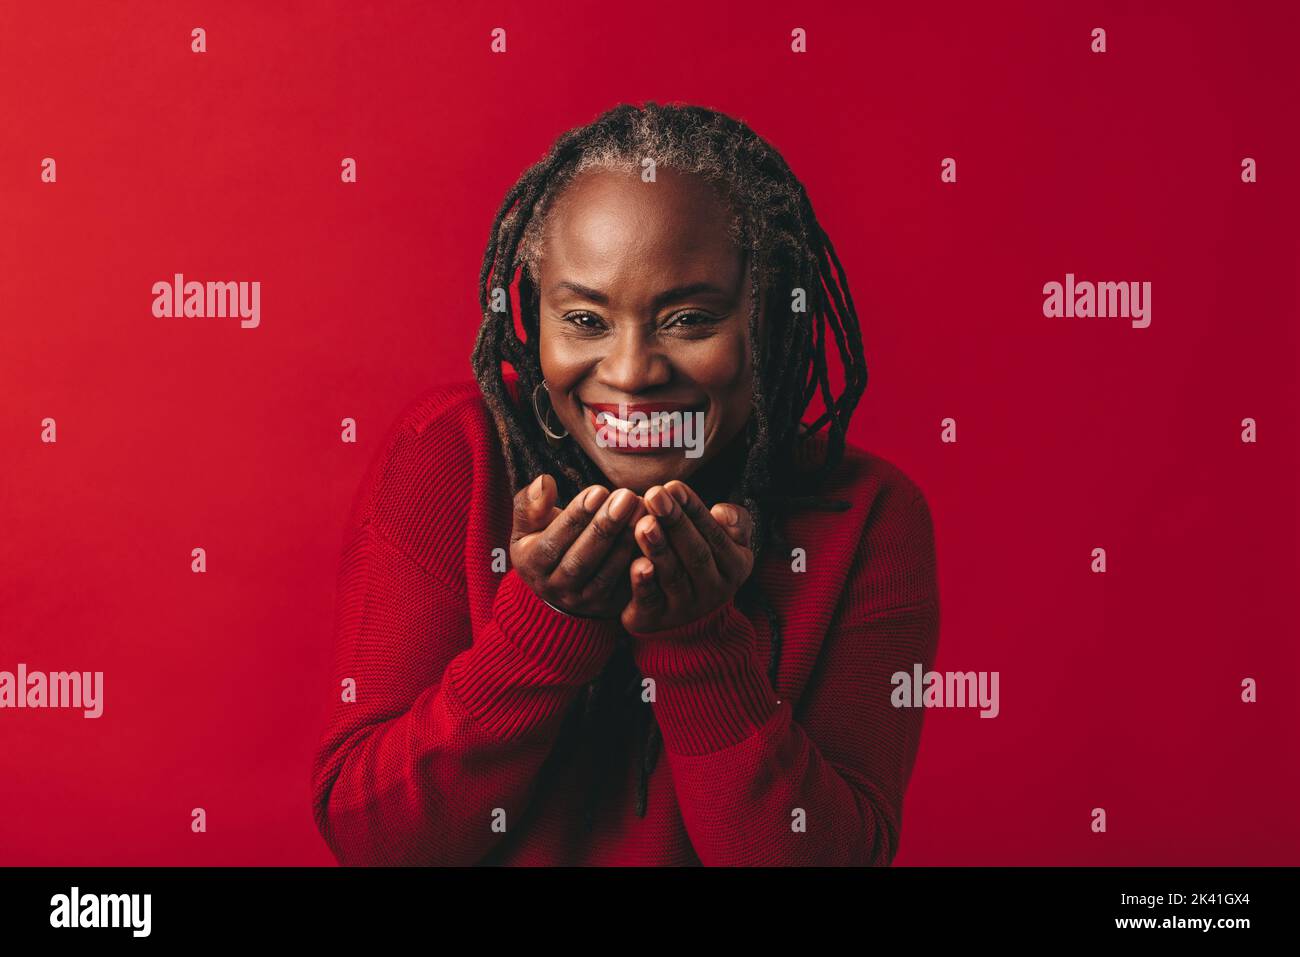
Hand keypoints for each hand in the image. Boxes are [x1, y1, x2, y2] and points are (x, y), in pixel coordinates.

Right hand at [510, 474, 647, 619]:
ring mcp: (584, 601)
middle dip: (605, 527)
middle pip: (580, 560)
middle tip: (627, 496)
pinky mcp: (609, 606)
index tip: (599, 490)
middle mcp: (555, 589)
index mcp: (531, 565)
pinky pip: (626, 587)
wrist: (559, 584)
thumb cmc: (545, 540)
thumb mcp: (528, 524)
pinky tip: (655, 535)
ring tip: (642, 510)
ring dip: (626, 541)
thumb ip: (531, 503)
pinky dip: (640, 561)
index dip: (576, 516)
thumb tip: (544, 482)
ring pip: (606, 574)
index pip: (553, 541)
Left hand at [622, 480, 753, 632]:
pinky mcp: (655, 620)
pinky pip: (650, 601)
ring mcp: (685, 608)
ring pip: (673, 575)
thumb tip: (722, 511)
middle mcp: (714, 589)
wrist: (688, 621)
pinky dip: (643, 583)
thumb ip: (735, 522)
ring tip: (644, 523)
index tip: (673, 486)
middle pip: (695, 553)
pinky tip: (635, 564)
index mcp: (735, 565)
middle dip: (675, 522)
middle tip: (655, 495)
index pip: (714, 533)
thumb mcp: (728, 543)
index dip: (694, 509)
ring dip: (659, 548)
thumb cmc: (704, 563)